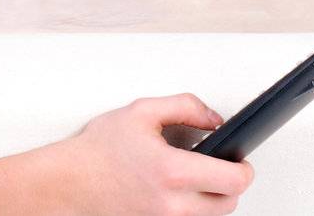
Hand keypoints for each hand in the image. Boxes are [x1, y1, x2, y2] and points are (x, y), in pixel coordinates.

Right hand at [56, 92, 256, 214]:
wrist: (68, 182)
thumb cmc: (99, 150)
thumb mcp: (143, 112)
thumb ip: (186, 107)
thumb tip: (215, 119)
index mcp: (173, 171)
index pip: (234, 181)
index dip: (244, 169)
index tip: (241, 161)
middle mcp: (171, 205)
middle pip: (227, 204)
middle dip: (230, 184)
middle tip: (220, 167)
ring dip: (211, 199)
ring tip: (196, 177)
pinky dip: (190, 210)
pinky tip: (179, 192)